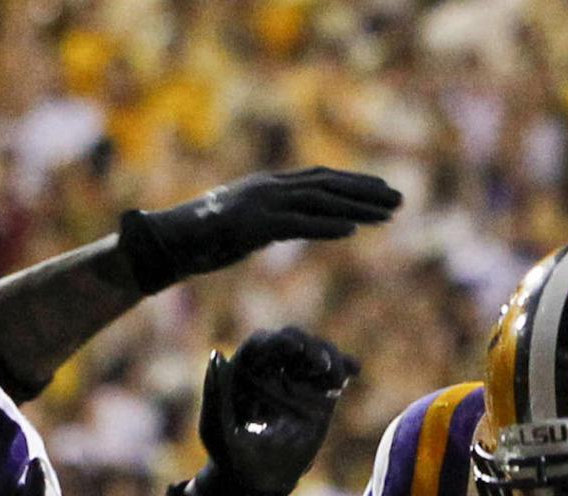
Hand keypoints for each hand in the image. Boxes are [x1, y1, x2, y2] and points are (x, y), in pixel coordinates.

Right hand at [116, 168, 402, 293]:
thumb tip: (286, 227)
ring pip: (320, 201)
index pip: (319, 178)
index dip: (354, 183)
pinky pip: (298, 224)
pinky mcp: (254, 225)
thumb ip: (269, 223)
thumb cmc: (200, 241)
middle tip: (400, 200)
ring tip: (389, 215)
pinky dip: (327, 226)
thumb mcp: (243, 228)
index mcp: (267, 186)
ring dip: (357, 207)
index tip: (382, 190)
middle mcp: (269, 188)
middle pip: (328, 185)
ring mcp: (262, 204)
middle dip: (366, 192)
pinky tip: (353, 230)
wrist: (167, 243)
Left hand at [192, 328, 358, 495]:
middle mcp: (272, 368)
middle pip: (293, 342)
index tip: (295, 349)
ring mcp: (297, 380)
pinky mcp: (318, 395)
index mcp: (245, 370)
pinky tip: (354, 370)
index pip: (262, 343)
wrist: (255, 481)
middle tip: (321, 364)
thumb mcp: (215, 427)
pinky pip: (333, 375)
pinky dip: (345, 367)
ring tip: (336, 378)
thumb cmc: (228, 454)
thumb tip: (217, 354)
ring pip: (316, 353)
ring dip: (330, 357)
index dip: (278, 342)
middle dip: (309, 347)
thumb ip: (215, 391)